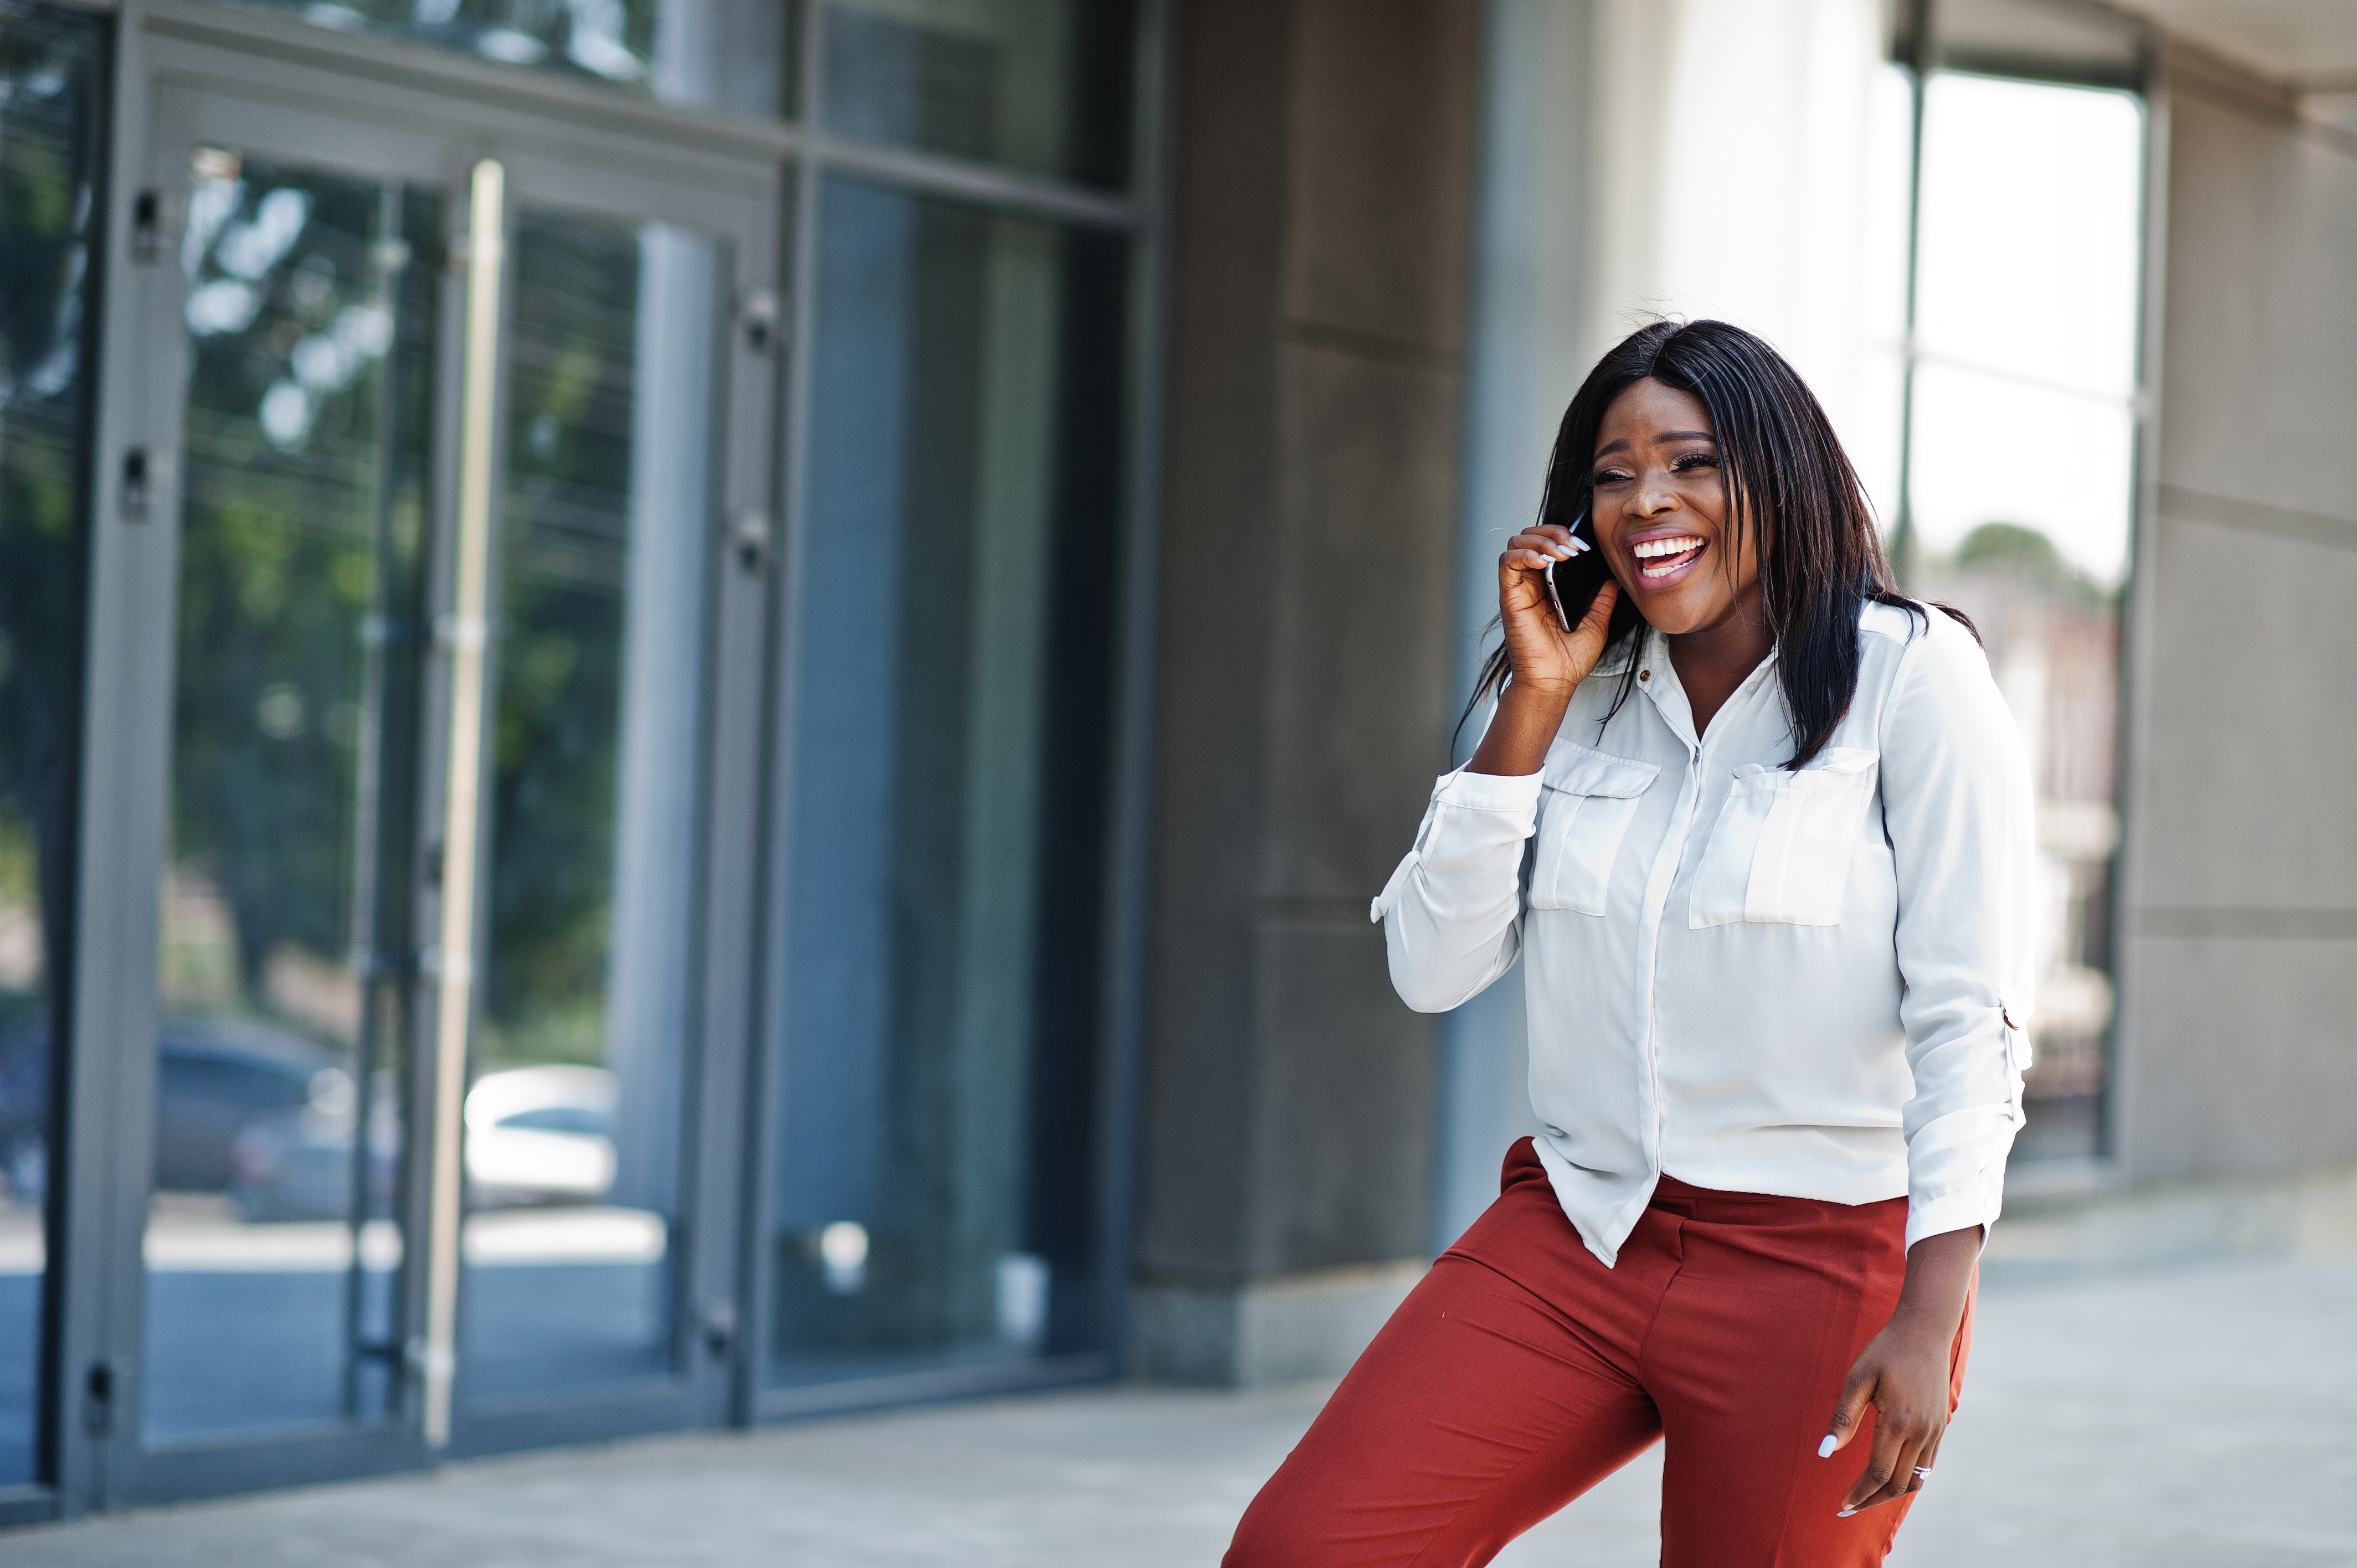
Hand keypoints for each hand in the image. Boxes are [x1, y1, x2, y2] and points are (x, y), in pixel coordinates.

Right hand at [1496, 526, 1617, 698]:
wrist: (1554, 682)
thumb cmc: (1568, 661)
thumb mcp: (1596, 625)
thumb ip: (1601, 602)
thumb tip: (1612, 581)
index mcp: (1547, 588)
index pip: (1547, 546)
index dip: (1563, 537)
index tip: (1585, 547)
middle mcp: (1530, 585)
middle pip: (1529, 537)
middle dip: (1552, 532)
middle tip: (1574, 546)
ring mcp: (1518, 589)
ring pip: (1516, 544)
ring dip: (1541, 540)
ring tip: (1563, 552)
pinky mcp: (1509, 596)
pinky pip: (1507, 562)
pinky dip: (1525, 554)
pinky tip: (1546, 561)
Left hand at [1820, 1227, 1977, 1515]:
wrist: (1925, 1330)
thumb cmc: (1886, 1350)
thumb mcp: (1858, 1378)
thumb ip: (1843, 1418)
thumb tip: (1824, 1453)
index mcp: (1898, 1422)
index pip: (1877, 1473)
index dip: (1858, 1493)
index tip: (1840, 1504)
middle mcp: (1921, 1432)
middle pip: (1897, 1483)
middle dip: (1871, 1500)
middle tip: (1847, 1508)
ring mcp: (1934, 1431)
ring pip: (1915, 1479)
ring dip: (1889, 1493)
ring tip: (1864, 1498)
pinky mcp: (1940, 1427)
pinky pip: (1926, 1466)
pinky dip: (1908, 1479)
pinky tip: (1888, 1479)